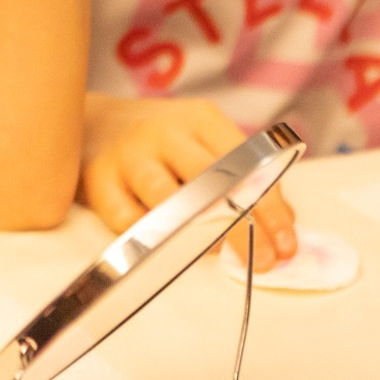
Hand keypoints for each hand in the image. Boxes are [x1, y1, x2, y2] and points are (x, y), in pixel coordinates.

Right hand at [81, 93, 298, 270]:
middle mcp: (163, 132)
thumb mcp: (204, 142)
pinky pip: (129, 220)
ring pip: (169, 199)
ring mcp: (128, 155)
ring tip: (220, 255)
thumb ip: (243, 176)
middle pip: (212, 182)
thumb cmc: (161, 141)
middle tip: (263, 261)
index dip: (271, 207)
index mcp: (199, 119)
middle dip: (243, 227)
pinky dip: (153, 237)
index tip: (286, 244)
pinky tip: (169, 244)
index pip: (246, 163)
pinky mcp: (98, 180)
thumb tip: (284, 224)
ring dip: (200, 234)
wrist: (93, 122)